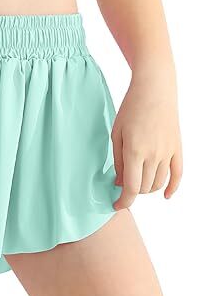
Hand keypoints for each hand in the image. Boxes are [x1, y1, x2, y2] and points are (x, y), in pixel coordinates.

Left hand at [111, 70, 182, 209]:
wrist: (155, 89)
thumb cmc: (130, 109)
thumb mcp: (116, 134)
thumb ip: (117, 160)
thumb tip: (119, 183)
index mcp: (135, 151)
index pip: (131, 188)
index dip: (124, 201)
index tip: (116, 206)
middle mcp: (154, 155)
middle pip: (144, 188)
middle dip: (132, 192)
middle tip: (123, 186)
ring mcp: (168, 152)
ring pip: (158, 183)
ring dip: (147, 188)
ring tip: (137, 182)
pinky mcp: (177, 148)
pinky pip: (178, 174)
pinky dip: (172, 187)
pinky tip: (165, 195)